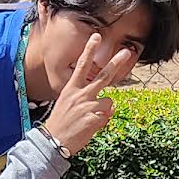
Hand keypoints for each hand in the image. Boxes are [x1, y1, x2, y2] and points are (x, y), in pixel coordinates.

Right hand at [41, 32, 137, 154]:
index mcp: (71, 89)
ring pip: (109, 101)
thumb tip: (108, 104)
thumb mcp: (68, 105)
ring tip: (89, 119)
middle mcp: (80, 95)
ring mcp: (88, 106)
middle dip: (116, 63)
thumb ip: (86, 100)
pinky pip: (107, 117)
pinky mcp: (94, 118)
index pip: (82, 65)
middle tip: (126, 52)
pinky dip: (102, 122)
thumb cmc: (60, 124)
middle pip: (103, 76)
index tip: (96, 37)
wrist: (52, 142)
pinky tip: (89, 128)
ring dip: (104, 111)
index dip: (89, 50)